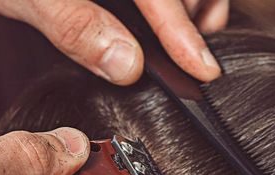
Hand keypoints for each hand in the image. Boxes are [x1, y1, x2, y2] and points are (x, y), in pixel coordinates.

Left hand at [0, 0, 228, 83]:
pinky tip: (151, 33)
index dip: (182, 25)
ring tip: (175, 45)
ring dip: (179, 11)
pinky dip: (158, 13)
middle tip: (189, 56)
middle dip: (192, 11)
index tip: (200, 67)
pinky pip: (143, 2)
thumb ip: (73, 22)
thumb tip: (127, 62)